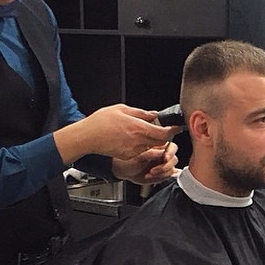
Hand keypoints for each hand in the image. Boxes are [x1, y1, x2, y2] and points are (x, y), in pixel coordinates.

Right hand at [54, 104, 182, 163]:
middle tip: (161, 129)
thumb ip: (140, 113)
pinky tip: (131, 139)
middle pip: (160, 142)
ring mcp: (134, 150)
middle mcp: (138, 141)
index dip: (173, 131)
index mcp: (138, 128)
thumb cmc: (101, 122)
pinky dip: (142, 146)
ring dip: (152, 141)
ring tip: (141, 132)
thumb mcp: (122, 109)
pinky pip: (141, 151)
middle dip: (163, 136)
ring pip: (151, 146)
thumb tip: (153, 114)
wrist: (87, 137)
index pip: (164, 133)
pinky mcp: (128, 156)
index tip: (176, 127)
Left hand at [112, 142, 179, 184]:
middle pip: (173, 159)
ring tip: (149, 174)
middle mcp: (163, 155)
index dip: (170, 153)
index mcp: (159, 146)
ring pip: (171, 169)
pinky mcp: (163, 174)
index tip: (164, 158)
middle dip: (165, 166)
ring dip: (161, 173)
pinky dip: (161, 178)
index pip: (172, 147)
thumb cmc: (130, 160)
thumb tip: (162, 152)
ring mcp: (164, 165)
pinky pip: (168, 176)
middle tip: (154, 170)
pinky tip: (151, 176)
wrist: (125, 171)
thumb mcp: (139, 156)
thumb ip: (152, 153)